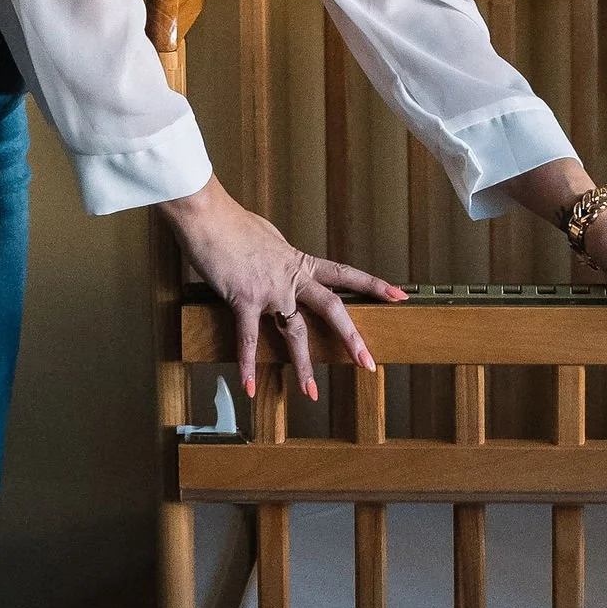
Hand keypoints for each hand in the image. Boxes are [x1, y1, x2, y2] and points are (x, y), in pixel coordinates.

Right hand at [159, 177, 403, 400]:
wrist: (207, 215)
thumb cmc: (232, 222)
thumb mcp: (268, 238)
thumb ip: (280, 256)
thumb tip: (282, 262)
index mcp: (299, 262)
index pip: (345, 274)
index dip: (373, 285)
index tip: (399, 296)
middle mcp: (291, 278)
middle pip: (332, 309)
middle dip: (351, 337)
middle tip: (367, 362)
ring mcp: (270, 290)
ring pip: (294, 333)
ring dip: (303, 365)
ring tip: (311, 392)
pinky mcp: (244, 299)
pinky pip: (248, 340)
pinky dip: (248, 365)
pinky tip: (250, 387)